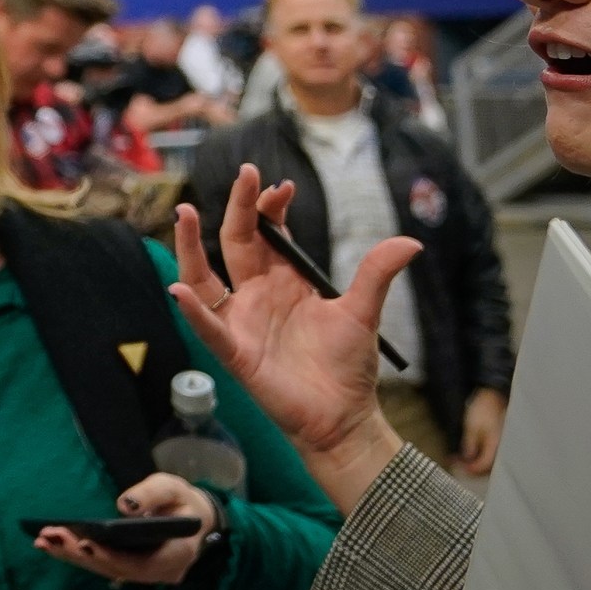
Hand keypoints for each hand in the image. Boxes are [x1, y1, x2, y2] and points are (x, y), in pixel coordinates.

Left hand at [35, 473, 219, 585]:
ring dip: (72, 556)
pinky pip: (104, 566)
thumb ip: (151, 493)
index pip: (142, 564)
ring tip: (43, 540)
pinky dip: (77, 556)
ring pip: (107, 570)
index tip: (84, 544)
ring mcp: (146, 574)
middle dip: (81, 554)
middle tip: (50, 536)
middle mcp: (161, 572)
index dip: (112, 558)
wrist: (191, 516)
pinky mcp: (131, 569)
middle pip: (118, 569)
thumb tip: (124, 505)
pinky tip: (51, 544)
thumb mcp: (172, 487)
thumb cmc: (181, 501)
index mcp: (178, 554)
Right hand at [168, 163, 417, 511]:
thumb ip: (376, 274)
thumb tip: (411, 241)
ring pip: (205, 276)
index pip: (269, 233)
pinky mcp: (235, 351)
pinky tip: (179, 290)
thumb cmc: (348, 366)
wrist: (343, 417)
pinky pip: (207, 326)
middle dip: (238, 207)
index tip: (281, 185)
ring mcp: (241, 320)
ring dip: (190, 246)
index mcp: (286, 281)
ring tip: (184, 214)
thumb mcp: (363, 313)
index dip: (270, 207)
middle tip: (244, 173)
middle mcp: (257, 295)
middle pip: (237, 242)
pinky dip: (191, 310)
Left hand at [457, 388, 505, 474]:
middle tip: (456, 465)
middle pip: (487, 467)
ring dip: (474, 464)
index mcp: (495, 445)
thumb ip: (470, 444)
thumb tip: (467, 459)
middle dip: (471, 469)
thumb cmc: (482, 410)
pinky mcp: (496, 442)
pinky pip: (488, 454)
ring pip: (488, 462)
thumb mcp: (472, 427)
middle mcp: (500, 448)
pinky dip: (478, 457)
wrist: (492, 398)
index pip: (484, 465)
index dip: (471, 469)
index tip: (458, 467)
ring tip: (459, 460)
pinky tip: (468, 455)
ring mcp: (499, 446)